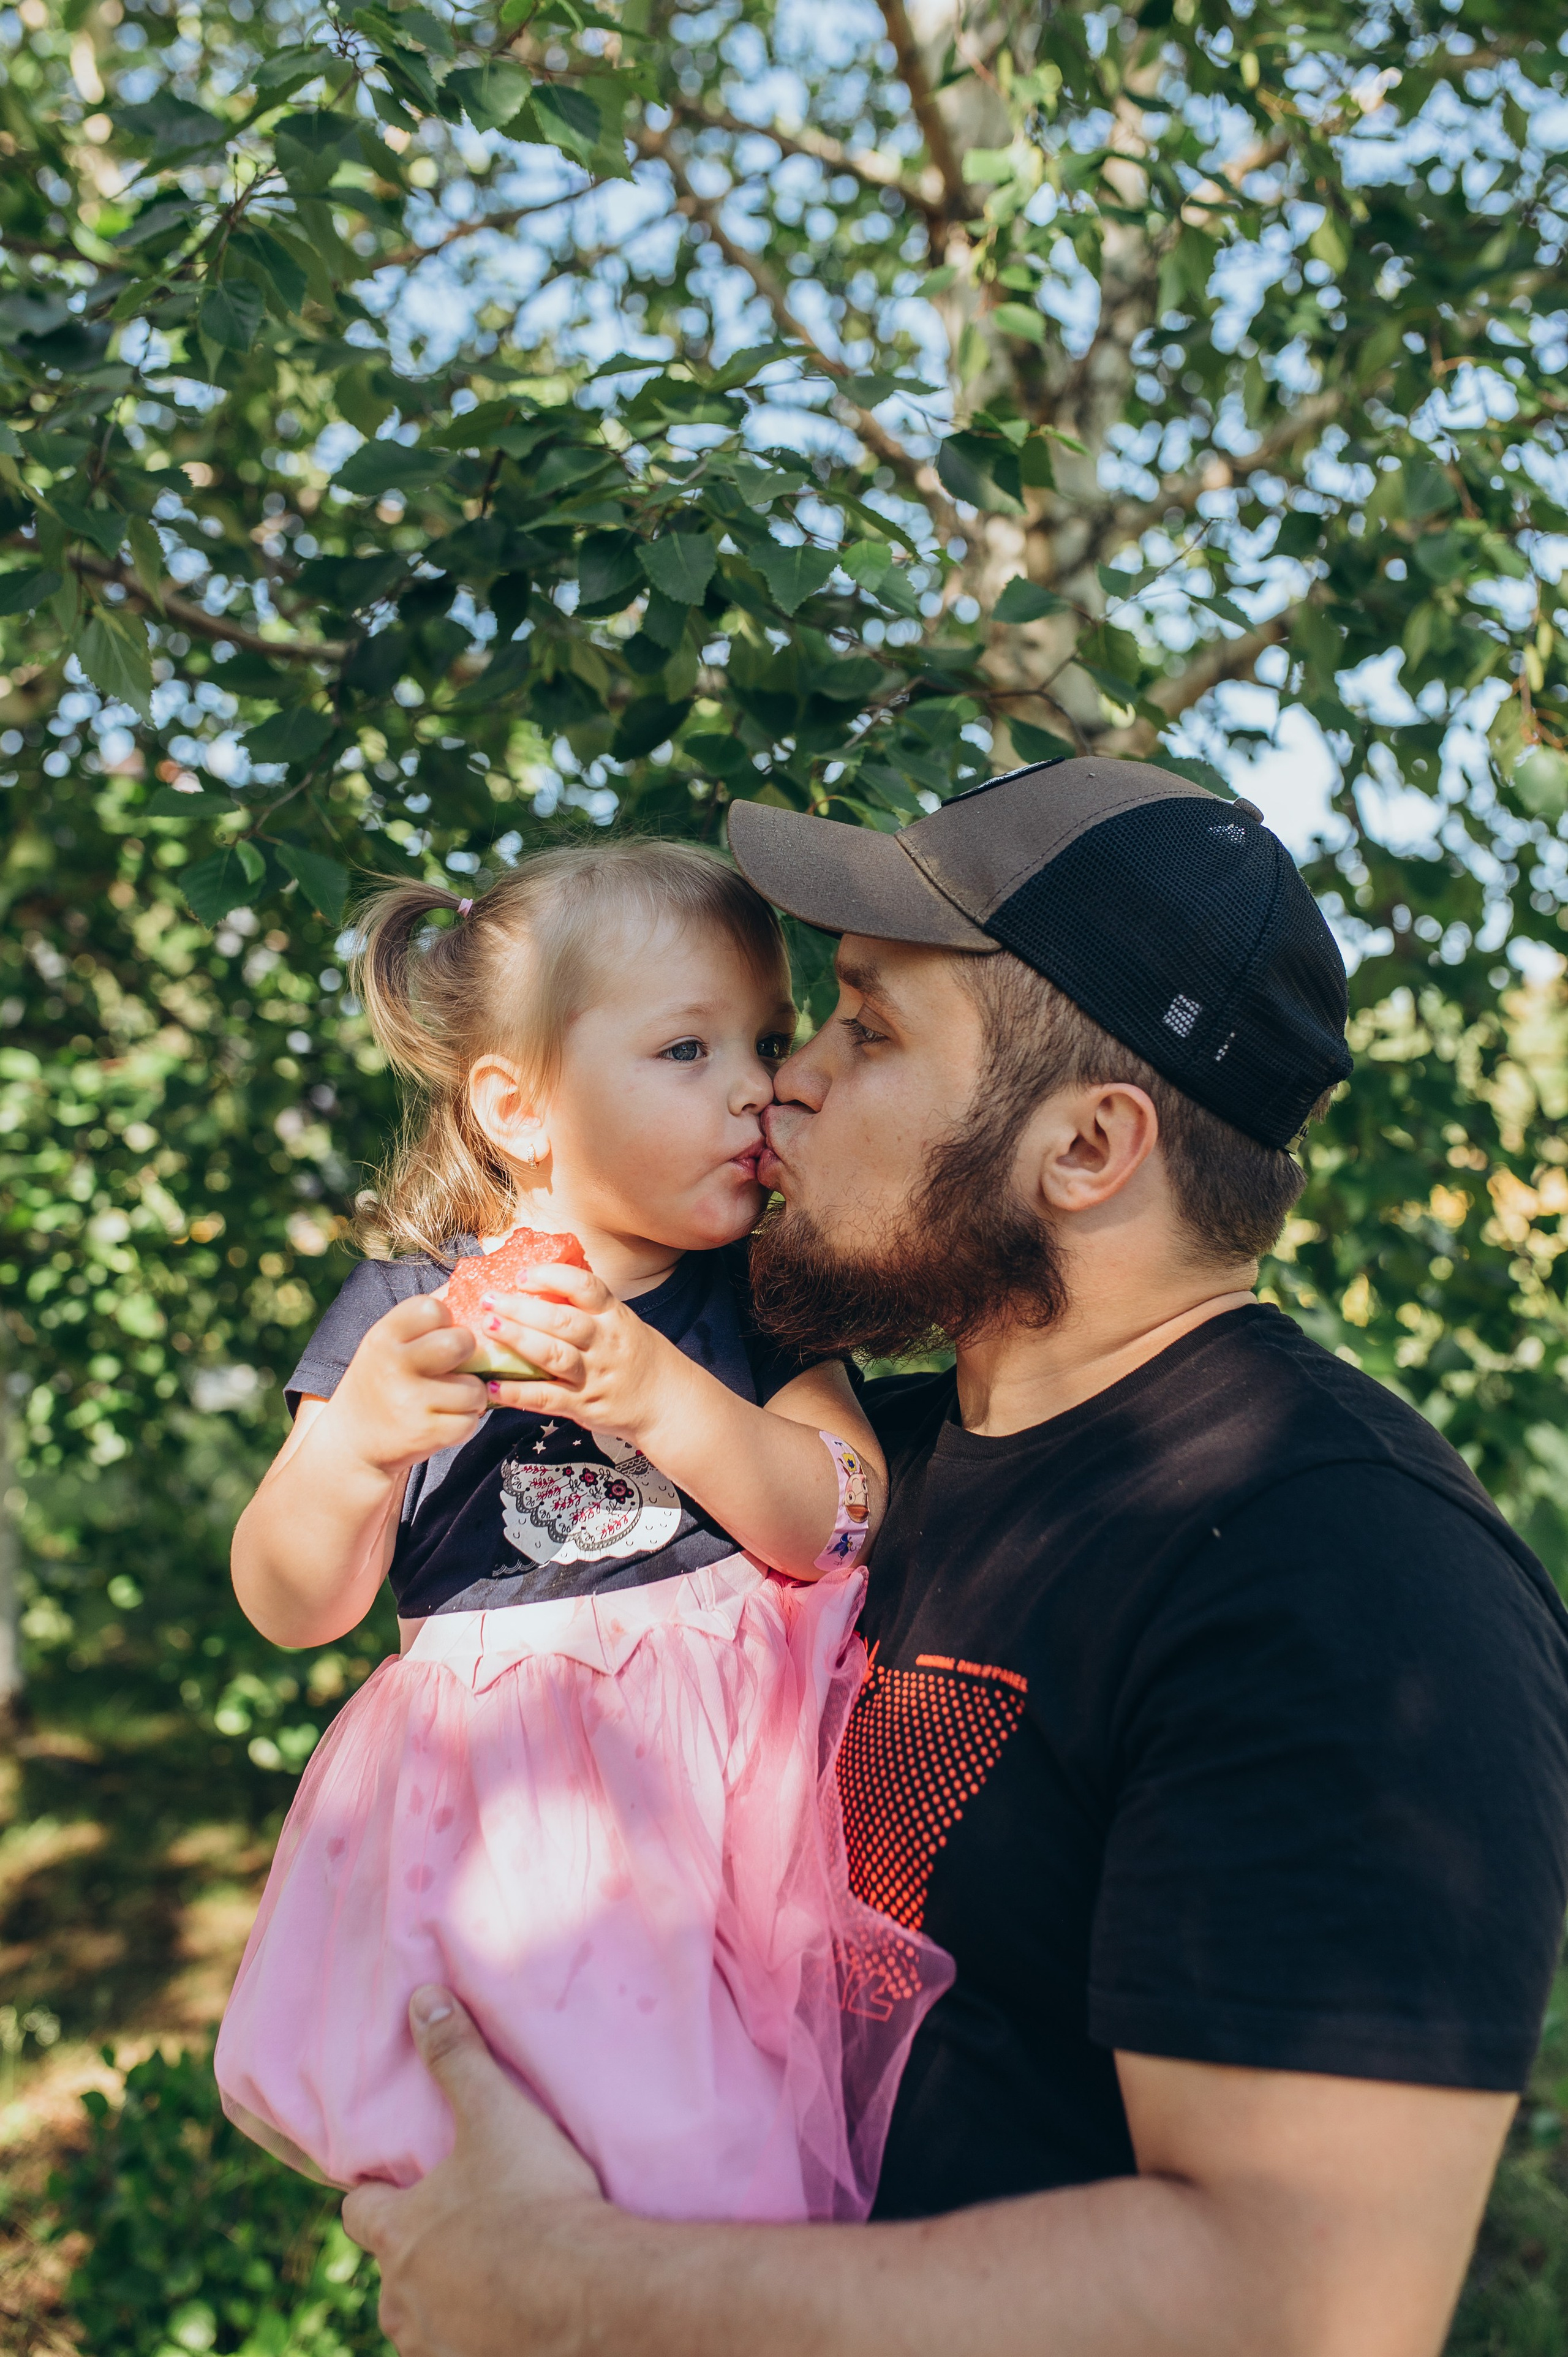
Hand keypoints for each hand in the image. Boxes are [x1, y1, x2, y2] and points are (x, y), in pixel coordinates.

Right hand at [329, 1295, 490, 1474]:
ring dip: (470, 1396)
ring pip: (474, 1388)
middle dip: (467, 1355)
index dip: (445, 1321)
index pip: (434, 1308)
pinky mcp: (426, 1433)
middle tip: (454, 1366)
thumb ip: (422, 1316)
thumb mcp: (387, 1343)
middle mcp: (394, 1365)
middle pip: (461, 1342)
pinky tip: (445, 1420)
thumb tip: (467, 1279)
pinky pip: (470, 1422)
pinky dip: (464, 1423)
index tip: (437, 1335)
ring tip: (450, 1398)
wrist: (351, 1445)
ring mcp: (410, 1401)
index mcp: (384, 1336)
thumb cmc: (379, 1383)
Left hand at [342, 1987, 610, 2356]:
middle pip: (390, 2272)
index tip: (400, 2181)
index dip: (376, 2193)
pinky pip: (462, 2351)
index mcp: (399, 2234)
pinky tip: (514, 2317)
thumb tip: (422, 1999)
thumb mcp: (496, 2116)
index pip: (358, 2211)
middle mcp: (402, 2298)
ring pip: (422, 2321)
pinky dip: (479, 2335)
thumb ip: (457, 2057)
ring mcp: (435, 2344)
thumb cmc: (536, 2200)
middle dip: (417, 2253)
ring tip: (493, 2272)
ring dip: (445, 2299)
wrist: (590, 2294)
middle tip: (463, 2227)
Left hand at [475, 1263, 691, 1452]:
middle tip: (489, 1299)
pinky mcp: (584, 1406)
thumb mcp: (621, 1322)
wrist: (668, 1402)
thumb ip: (587, 1307)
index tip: (522, 1275)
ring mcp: (594, 1375)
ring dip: (518, 1340)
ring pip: (554, 1355)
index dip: (551, 1277)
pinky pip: (547, 1398)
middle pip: (561, 1320)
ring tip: (489, 1328)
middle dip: (522, 1308)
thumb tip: (539, 1287)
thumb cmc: (638, 1357)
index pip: (584, 1287)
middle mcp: (604, 1343)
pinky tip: (492, 1386)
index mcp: (614, 1316)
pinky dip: (518, 1393)